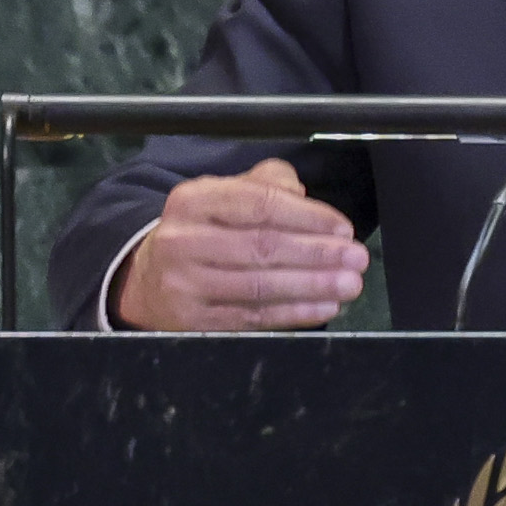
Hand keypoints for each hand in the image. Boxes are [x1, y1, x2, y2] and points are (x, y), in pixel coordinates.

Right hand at [113, 159, 369, 330]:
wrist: (148, 278)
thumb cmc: (204, 230)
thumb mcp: (225, 195)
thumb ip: (267, 183)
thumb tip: (302, 196)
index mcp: (194, 199)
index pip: (259, 204)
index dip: (307, 217)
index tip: (343, 228)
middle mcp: (182, 240)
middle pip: (261, 246)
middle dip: (318, 254)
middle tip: (357, 258)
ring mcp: (183, 284)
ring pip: (258, 286)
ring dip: (312, 286)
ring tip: (348, 284)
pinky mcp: (190, 322)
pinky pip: (251, 318)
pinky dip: (293, 314)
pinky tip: (323, 307)